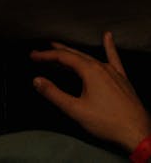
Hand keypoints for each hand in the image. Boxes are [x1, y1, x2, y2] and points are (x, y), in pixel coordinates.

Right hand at [31, 31, 150, 152]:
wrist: (138, 133)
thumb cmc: (107, 122)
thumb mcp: (75, 109)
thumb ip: (54, 94)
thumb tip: (37, 80)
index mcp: (90, 71)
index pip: (63, 57)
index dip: (45, 55)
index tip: (33, 55)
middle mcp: (101, 67)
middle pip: (75, 54)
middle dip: (56, 52)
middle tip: (40, 52)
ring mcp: (113, 72)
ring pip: (89, 57)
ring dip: (73, 52)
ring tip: (60, 47)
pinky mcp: (122, 79)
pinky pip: (114, 59)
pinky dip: (109, 47)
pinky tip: (108, 37)